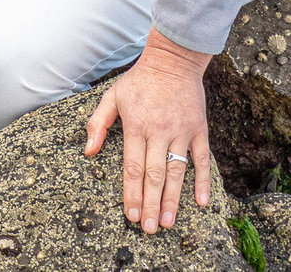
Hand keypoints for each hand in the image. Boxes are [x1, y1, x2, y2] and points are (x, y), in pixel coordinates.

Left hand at [84, 28, 214, 233]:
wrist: (173, 61)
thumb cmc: (138, 82)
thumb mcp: (112, 97)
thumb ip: (98, 124)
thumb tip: (88, 152)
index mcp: (136, 125)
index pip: (132, 166)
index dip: (131, 192)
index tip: (131, 215)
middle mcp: (159, 130)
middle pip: (154, 174)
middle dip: (151, 203)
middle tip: (149, 229)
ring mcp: (181, 131)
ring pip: (177, 171)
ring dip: (173, 199)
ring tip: (168, 222)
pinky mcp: (199, 129)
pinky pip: (202, 159)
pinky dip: (202, 181)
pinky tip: (201, 202)